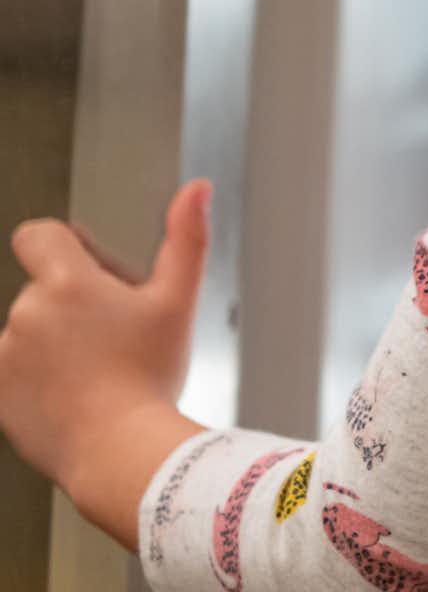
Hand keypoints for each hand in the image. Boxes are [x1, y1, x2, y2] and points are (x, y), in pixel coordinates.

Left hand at [0, 181, 211, 550]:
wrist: (119, 452)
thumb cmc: (151, 377)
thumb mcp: (179, 302)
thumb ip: (187, 237)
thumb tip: (197, 187)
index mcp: (67, 283)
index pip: (39, 235)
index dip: (66, 245)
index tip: (93, 274)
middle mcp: (26, 313)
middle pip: (47, 289)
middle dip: (78, 304)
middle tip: (119, 336)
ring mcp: (6, 355)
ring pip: (32, 332)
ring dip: (58, 342)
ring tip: (100, 372)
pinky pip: (17, 372)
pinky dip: (40, 379)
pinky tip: (77, 395)